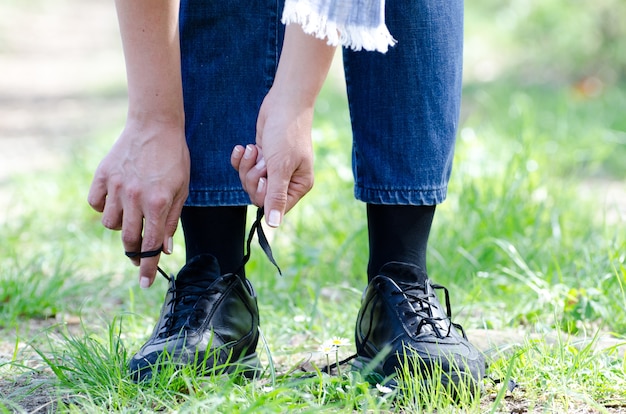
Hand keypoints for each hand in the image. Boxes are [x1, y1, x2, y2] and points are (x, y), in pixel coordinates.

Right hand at [88, 119, 189, 286]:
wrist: (155, 125)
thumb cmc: (174, 158)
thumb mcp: (182, 190)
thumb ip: (171, 220)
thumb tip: (163, 248)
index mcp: (159, 203)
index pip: (151, 245)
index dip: (148, 267)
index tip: (144, 284)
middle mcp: (135, 198)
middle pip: (128, 239)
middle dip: (134, 252)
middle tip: (139, 253)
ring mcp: (116, 187)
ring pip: (110, 224)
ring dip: (121, 226)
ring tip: (132, 213)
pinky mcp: (102, 176)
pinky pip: (96, 204)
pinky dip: (104, 207)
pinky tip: (116, 199)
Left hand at [231, 87, 314, 226]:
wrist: (283, 103)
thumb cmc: (286, 133)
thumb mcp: (280, 167)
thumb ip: (276, 196)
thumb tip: (274, 226)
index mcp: (298, 185)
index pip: (274, 207)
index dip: (263, 195)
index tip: (265, 179)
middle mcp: (287, 180)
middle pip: (259, 196)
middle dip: (253, 178)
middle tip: (260, 162)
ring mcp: (273, 168)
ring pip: (249, 182)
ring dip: (247, 166)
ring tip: (254, 149)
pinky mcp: (261, 157)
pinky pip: (243, 168)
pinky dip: (241, 159)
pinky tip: (243, 147)